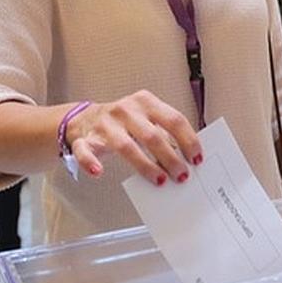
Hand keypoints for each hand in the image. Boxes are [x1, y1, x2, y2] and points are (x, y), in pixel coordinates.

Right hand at [65, 90, 201, 185]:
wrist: (84, 119)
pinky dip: (90, 162)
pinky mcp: (85, 139)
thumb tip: (188, 158)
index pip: (173, 119)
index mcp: (145, 102)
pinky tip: (98, 172)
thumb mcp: (146, 118)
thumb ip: (164, 133)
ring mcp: (104, 124)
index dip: (188, 140)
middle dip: (170, 158)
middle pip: (152, 135)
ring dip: (145, 165)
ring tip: (159, 180)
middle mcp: (125, 110)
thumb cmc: (124, 122)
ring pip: (125, 146)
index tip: (197, 158)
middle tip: (181, 175)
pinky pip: (85, 151)